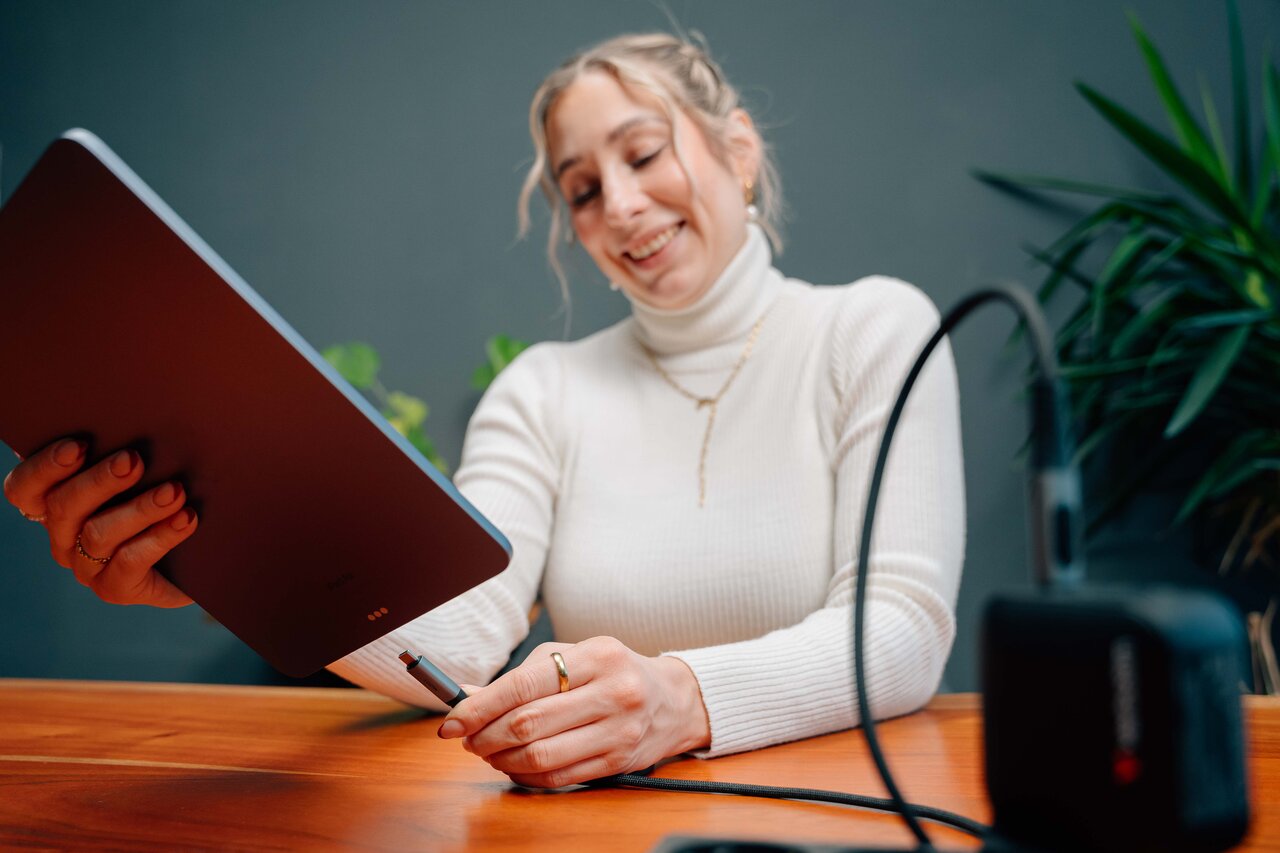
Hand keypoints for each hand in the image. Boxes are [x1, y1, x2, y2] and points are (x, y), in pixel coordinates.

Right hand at [4, 438, 197, 606]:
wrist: (203, 556)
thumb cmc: (168, 498)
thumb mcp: (145, 472)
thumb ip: (122, 453)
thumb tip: (125, 420)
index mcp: (56, 503)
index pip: (24, 488)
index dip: (43, 467)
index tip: (78, 445)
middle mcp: (63, 536)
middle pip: (63, 507)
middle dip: (99, 481)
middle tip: (133, 460)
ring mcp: (86, 566)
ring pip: (98, 534)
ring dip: (139, 508)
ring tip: (175, 491)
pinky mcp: (115, 588)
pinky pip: (130, 562)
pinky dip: (160, 537)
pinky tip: (185, 519)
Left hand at [436, 636, 710, 787]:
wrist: (674, 701)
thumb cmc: (616, 672)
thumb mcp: (577, 656)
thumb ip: (526, 674)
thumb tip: (469, 695)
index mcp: (598, 656)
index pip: (524, 684)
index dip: (480, 706)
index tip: (452, 720)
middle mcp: (613, 693)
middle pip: (528, 723)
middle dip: (484, 735)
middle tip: (466, 738)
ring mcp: (618, 731)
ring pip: (540, 756)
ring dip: (500, 759)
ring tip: (486, 752)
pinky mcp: (618, 762)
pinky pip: (559, 777)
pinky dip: (526, 776)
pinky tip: (513, 765)